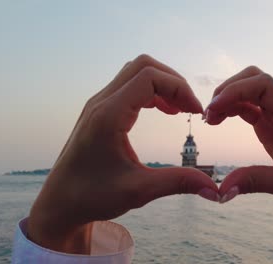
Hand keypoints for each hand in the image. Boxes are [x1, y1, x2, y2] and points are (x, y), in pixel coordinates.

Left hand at [28, 54, 218, 253]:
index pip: (150, 77)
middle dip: (173, 82)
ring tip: (179, 110)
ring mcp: (98, 104)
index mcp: (109, 116)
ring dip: (162, 85)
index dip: (179, 88)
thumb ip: (178, 183)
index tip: (195, 113)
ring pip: (136, 73)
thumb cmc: (92, 197)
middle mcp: (101, 103)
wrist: (59, 203)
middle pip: (144, 66)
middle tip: (190, 108)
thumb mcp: (139, 191)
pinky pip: (129, 86)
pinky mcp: (99, 111)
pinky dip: (151, 92)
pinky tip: (163, 111)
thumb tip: (213, 188)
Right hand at [206, 66, 272, 256]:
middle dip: (229, 90)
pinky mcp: (270, 122)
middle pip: (254, 79)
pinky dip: (231, 109)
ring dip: (227, 99)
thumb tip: (222, 189)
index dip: (237, 90)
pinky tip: (217, 120)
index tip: (215, 107)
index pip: (265, 85)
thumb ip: (255, 182)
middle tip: (209, 113)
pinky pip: (248, 105)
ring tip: (210, 119)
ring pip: (248, 90)